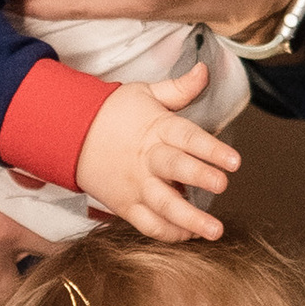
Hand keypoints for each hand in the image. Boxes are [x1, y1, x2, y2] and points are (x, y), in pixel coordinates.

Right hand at [76, 63, 239, 240]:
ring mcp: (136, 185)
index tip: (234, 160)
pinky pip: (147, 224)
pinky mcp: (125, 205)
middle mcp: (147, 158)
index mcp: (157, 128)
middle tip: (222, 185)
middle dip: (199, 177)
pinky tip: (190, 235)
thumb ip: (179, 89)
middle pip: (174, 168)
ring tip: (214, 230)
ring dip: (190, 219)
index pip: (187, 137)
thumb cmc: (113, 113)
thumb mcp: (145, 93)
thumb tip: (204, 70)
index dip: (211, 148)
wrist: (69, 133)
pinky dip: (168, 233)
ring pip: (163, 205)